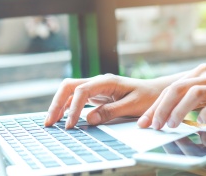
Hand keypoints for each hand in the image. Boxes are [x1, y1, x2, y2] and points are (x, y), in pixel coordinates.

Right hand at [45, 74, 160, 128]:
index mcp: (106, 81)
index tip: (71, 125)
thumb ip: (110, 111)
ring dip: (59, 105)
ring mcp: (96, 87)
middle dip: (57, 103)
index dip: (73, 108)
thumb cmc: (148, 97)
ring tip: (52, 121)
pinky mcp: (97, 94)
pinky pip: (77, 98)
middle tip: (49, 121)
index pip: (82, 91)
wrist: (156, 92)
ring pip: (70, 91)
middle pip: (69, 86)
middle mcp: (98, 82)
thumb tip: (89, 119)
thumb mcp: (132, 106)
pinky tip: (64, 116)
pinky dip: (68, 107)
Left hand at [138, 64, 205, 129]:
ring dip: (179, 110)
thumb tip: (160, 114)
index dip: (155, 106)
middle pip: (177, 89)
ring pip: (194, 93)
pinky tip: (200, 120)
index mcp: (197, 73)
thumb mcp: (204, 90)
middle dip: (162, 108)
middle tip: (154, 125)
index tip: (145, 121)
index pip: (170, 89)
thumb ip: (185, 97)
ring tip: (171, 125)